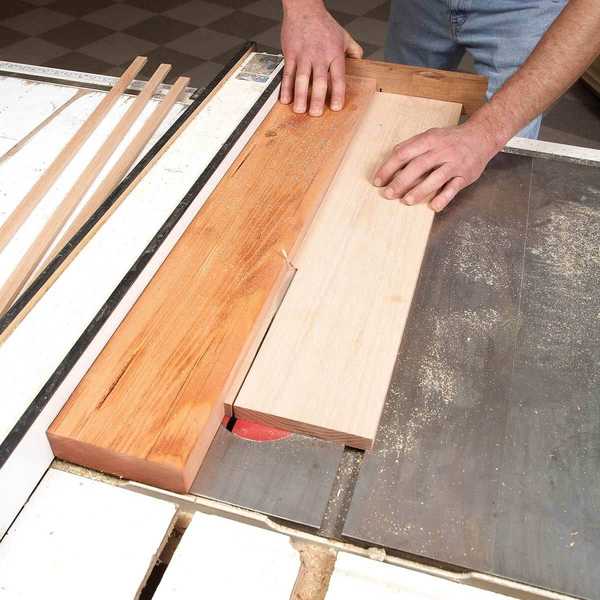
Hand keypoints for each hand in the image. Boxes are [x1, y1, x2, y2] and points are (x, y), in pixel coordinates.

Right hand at [280, 2, 362, 115]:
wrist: (304, 8)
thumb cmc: (323, 24)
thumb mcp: (344, 35)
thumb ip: (354, 50)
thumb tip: (360, 62)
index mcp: (334, 54)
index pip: (338, 77)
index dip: (338, 93)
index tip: (336, 107)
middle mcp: (319, 56)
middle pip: (319, 81)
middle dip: (317, 99)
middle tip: (316, 114)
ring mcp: (304, 55)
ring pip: (302, 79)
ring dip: (300, 96)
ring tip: (299, 110)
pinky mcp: (291, 54)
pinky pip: (288, 73)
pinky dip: (286, 87)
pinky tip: (285, 99)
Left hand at [373, 121, 502, 211]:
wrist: (482, 136)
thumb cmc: (451, 139)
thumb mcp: (431, 135)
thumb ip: (412, 145)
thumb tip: (392, 155)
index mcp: (429, 140)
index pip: (404, 153)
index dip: (389, 168)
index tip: (378, 181)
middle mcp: (442, 151)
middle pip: (418, 166)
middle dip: (401, 181)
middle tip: (388, 194)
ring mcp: (454, 164)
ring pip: (436, 178)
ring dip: (420, 190)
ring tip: (406, 201)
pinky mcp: (465, 176)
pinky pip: (453, 188)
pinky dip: (443, 198)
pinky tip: (433, 206)